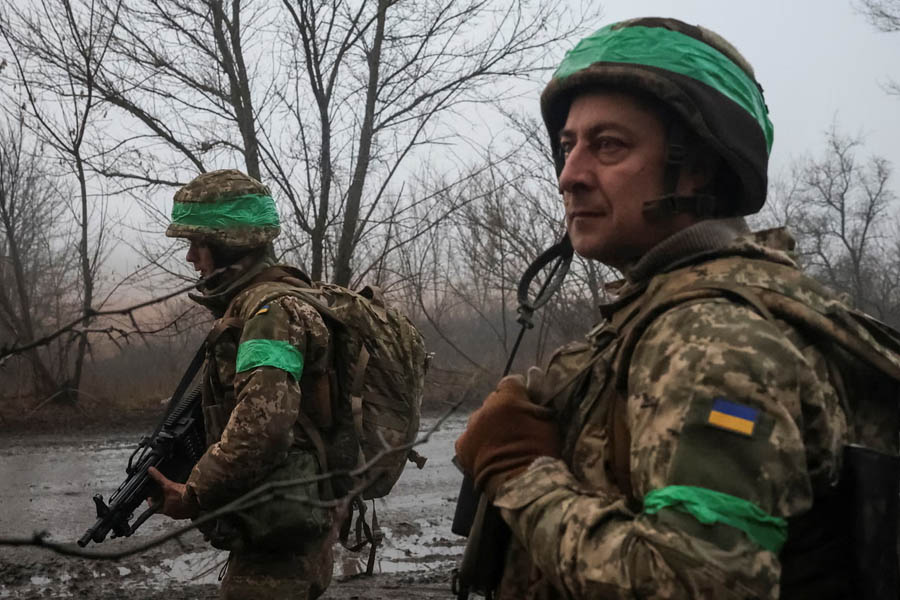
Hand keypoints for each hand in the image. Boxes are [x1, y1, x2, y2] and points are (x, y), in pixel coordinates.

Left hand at [146, 467, 199, 519]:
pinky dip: (184, 506)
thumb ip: (159, 477)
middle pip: (165, 509)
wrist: (196, 497)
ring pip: (175, 510)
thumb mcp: (168, 485)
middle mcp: (173, 514)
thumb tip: (150, 470)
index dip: (152, 502)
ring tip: (176, 497)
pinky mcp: (190, 513)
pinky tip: (186, 501)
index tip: (151, 497)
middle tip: (165, 495)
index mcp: (166, 510)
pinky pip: (185, 511)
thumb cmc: (182, 495)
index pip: (155, 508)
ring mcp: (182, 515)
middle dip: (164, 502)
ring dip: (175, 505)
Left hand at [455, 374, 560, 498]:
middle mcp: (485, 408)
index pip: (511, 382)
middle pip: (494, 401)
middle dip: (504, 410)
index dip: (520, 391)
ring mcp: (471, 427)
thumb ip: (537, 400)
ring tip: (502, 443)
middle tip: (516, 426)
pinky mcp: (462, 446)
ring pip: (481, 419)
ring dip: (490, 426)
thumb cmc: (541, 452)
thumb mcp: (548, 422)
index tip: (527, 401)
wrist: (521, 484)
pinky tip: (489, 454)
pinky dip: (478, 443)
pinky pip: (470, 438)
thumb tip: (535, 374)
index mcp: (508, 399)